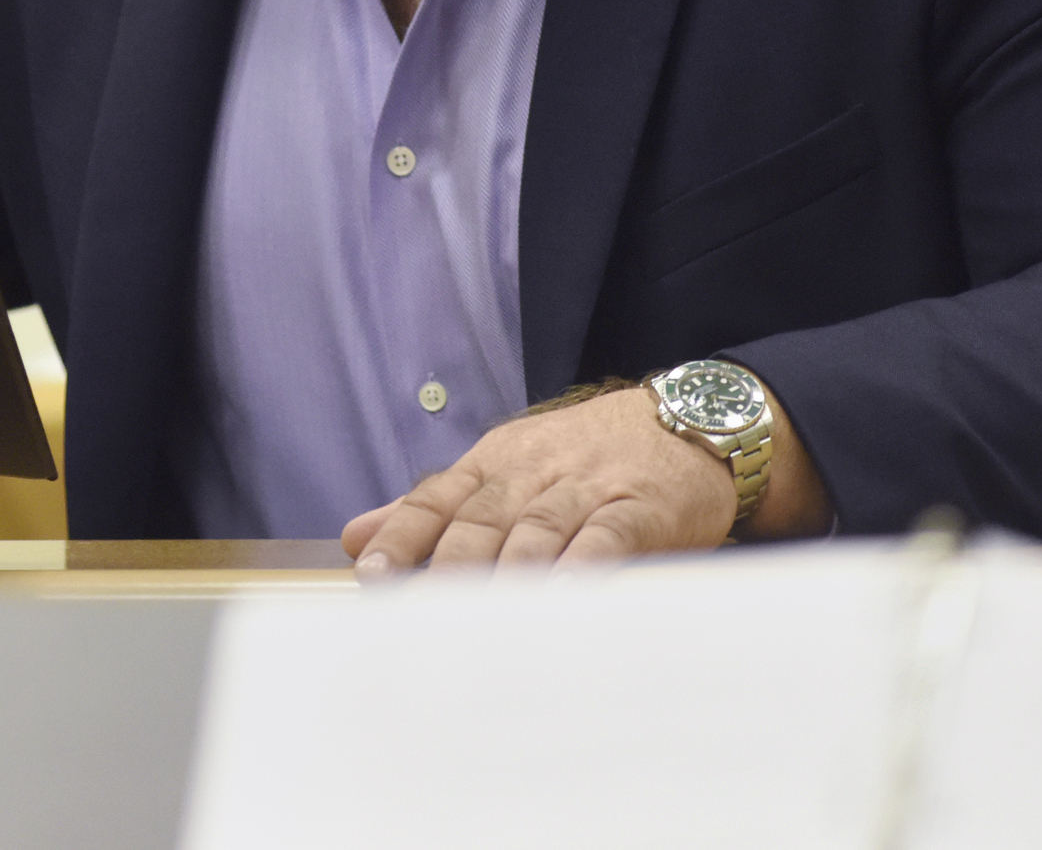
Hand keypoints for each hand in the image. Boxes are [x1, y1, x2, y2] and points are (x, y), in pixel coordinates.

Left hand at [339, 382, 822, 571]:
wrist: (685, 422)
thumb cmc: (583, 458)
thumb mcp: (503, 469)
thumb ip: (432, 508)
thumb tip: (356, 536)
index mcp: (491, 464)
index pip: (436, 499)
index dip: (403, 536)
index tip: (372, 573)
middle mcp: (531, 473)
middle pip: (480, 520)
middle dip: (446, 566)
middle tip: (420, 610)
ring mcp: (585, 488)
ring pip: (535, 530)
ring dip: (506, 573)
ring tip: (479, 618)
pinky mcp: (639, 508)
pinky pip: (606, 537)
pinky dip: (583, 563)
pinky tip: (565, 593)